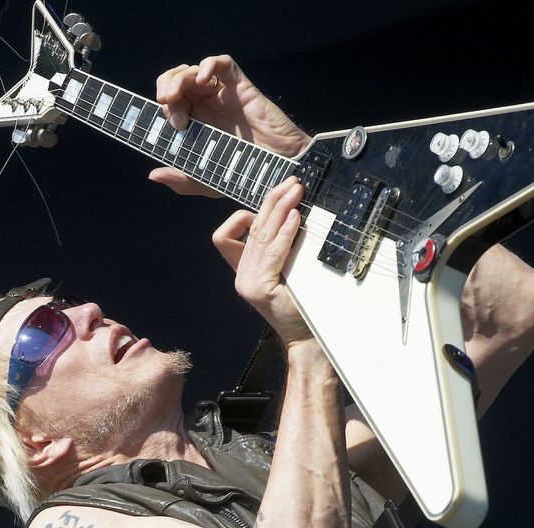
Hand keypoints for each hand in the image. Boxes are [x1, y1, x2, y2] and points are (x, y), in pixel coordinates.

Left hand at [150, 55, 311, 196]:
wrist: (279, 170)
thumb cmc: (246, 175)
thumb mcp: (207, 183)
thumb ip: (181, 180)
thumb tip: (154, 174)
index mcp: (194, 125)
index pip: (168, 104)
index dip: (158, 106)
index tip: (154, 120)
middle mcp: (205, 106)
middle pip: (175, 82)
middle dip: (165, 90)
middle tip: (168, 108)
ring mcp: (222, 94)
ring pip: (191, 71)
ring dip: (177, 79)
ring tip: (175, 98)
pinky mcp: (240, 86)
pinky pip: (221, 64)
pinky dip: (207, 64)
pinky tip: (202, 78)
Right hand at [213, 177, 313, 346]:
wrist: (308, 339)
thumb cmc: (303, 306)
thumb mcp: (287, 271)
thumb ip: (281, 250)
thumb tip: (291, 214)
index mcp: (244, 271)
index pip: (226, 236)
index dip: (244, 216)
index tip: (272, 205)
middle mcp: (241, 276)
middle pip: (250, 229)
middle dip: (271, 201)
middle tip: (291, 183)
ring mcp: (247, 284)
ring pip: (260, 236)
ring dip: (279, 210)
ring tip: (296, 193)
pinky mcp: (260, 289)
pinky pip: (272, 252)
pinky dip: (284, 232)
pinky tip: (296, 219)